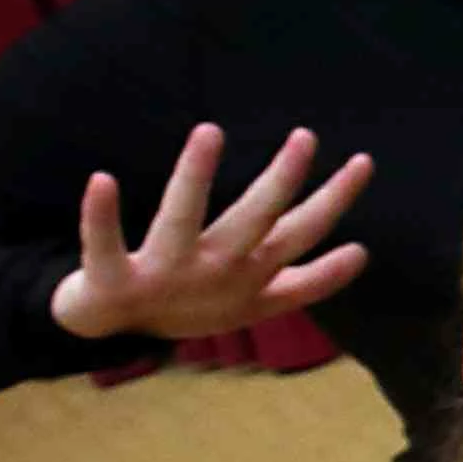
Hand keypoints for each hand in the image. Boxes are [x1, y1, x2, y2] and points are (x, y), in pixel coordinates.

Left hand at [50, 122, 374, 343]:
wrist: (116, 330)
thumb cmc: (192, 304)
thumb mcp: (258, 302)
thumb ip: (309, 280)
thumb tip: (362, 253)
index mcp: (250, 275)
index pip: (301, 232)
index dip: (332, 200)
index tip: (362, 161)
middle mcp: (214, 272)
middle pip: (254, 222)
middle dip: (280, 181)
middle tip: (304, 137)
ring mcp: (164, 274)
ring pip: (180, 221)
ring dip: (193, 178)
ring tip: (209, 130)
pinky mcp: (113, 278)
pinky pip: (104, 244)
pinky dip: (100, 216)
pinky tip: (102, 178)